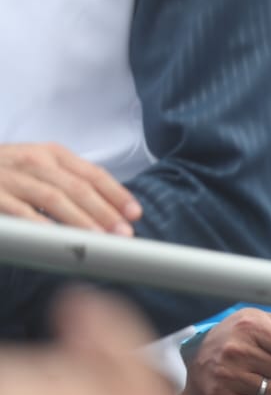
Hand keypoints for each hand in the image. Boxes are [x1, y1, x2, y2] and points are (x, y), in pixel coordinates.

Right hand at [0, 142, 141, 234]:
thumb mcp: (40, 167)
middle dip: (104, 212)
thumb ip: (69, 181)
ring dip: (80, 221)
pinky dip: (40, 225)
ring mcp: (12, 177)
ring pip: (54, 199)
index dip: (116, 194)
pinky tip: (56, 240)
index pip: (93, 174)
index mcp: (52, 154)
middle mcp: (35, 161)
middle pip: (78, 188)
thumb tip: (108, 209)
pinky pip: (20, 211)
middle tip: (123, 234)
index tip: (134, 214)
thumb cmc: (7, 173)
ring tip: (98, 240)